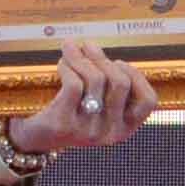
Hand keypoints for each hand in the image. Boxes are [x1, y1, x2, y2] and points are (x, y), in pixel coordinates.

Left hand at [11, 37, 157, 158]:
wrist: (36, 138)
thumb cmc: (71, 113)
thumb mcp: (98, 106)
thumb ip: (108, 85)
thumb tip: (99, 51)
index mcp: (124, 129)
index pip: (148, 101)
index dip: (137, 76)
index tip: (118, 62)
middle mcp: (110, 133)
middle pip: (120, 83)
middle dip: (103, 59)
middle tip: (88, 46)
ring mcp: (87, 131)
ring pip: (97, 80)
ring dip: (82, 57)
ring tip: (71, 48)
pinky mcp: (64, 124)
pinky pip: (74, 85)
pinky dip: (69, 67)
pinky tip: (62, 64)